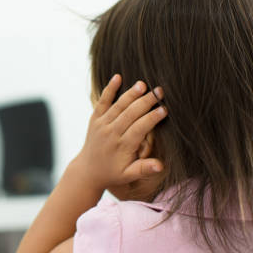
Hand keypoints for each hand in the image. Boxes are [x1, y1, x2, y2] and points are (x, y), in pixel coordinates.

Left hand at [72, 74, 166, 192]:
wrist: (88, 170)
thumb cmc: (113, 173)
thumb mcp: (128, 175)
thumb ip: (144, 169)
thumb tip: (160, 166)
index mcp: (122, 146)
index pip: (139, 129)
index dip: (152, 119)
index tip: (164, 110)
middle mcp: (111, 134)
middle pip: (130, 114)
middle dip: (145, 102)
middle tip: (160, 91)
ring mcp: (101, 125)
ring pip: (118, 106)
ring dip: (130, 94)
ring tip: (143, 84)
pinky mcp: (95, 119)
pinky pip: (102, 102)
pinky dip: (109, 89)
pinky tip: (117, 77)